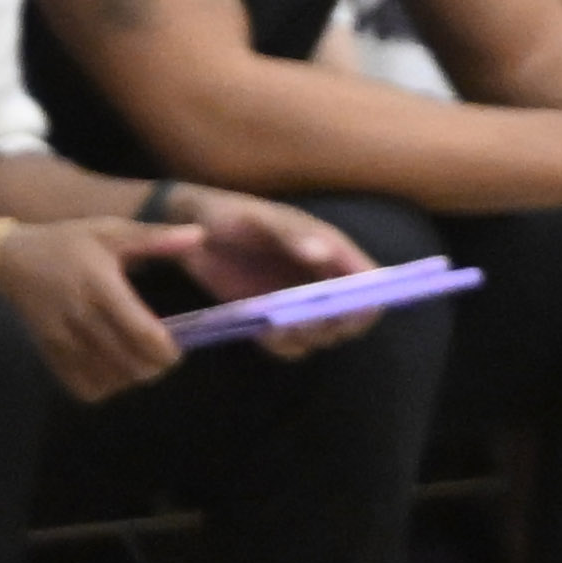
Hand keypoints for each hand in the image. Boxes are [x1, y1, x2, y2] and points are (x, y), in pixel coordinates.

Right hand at [0, 216, 202, 403]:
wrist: (8, 259)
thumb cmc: (67, 242)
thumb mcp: (110, 230)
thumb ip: (155, 237)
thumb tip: (201, 236)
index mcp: (102, 288)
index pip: (143, 335)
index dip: (168, 351)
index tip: (179, 348)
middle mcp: (82, 318)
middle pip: (131, 365)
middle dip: (156, 367)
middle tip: (162, 355)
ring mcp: (62, 340)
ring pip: (109, 380)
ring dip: (132, 377)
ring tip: (139, 360)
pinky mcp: (49, 353)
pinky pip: (83, 387)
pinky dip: (105, 387)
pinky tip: (112, 370)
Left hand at [171, 188, 382, 358]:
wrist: (191, 231)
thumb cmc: (231, 216)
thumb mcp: (260, 219)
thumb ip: (293, 235)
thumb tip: (323, 255)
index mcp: (330, 249)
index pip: (370, 281)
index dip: (368, 300)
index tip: (348, 314)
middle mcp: (322, 278)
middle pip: (351, 317)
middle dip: (334, 326)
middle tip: (304, 325)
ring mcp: (298, 302)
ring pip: (323, 335)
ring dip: (307, 339)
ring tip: (277, 329)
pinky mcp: (274, 319)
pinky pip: (292, 345)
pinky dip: (284, 346)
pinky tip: (264, 334)